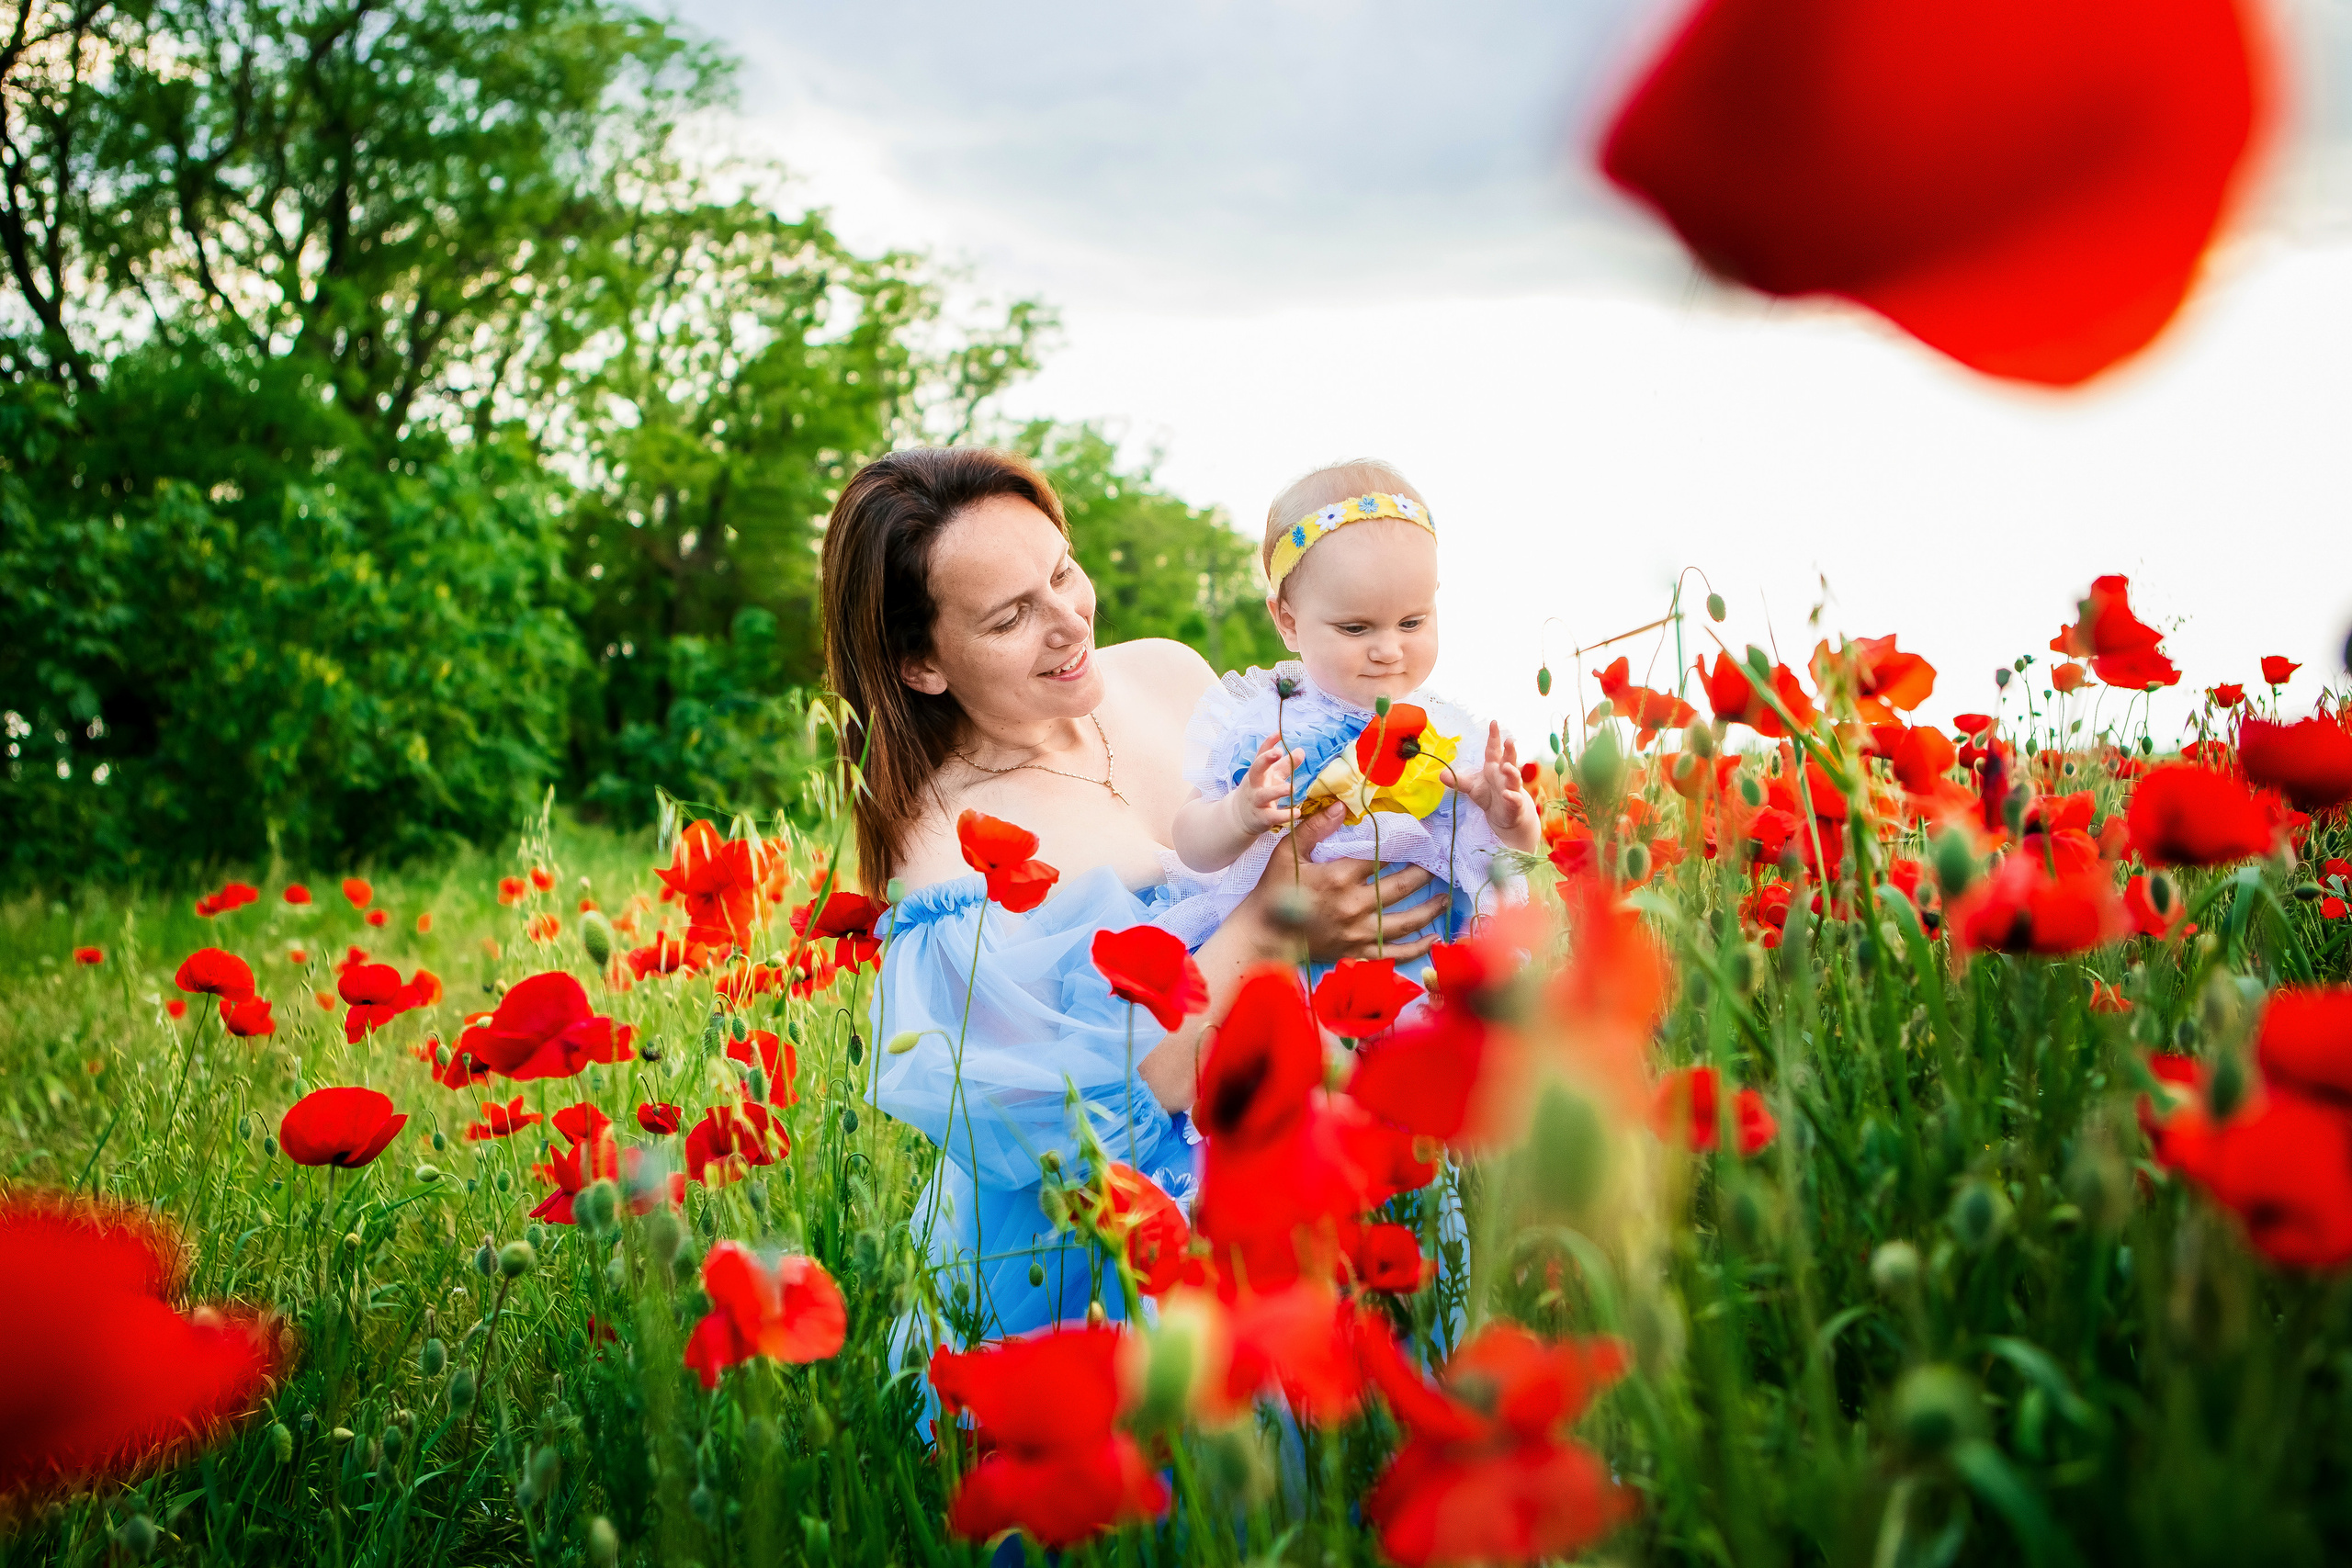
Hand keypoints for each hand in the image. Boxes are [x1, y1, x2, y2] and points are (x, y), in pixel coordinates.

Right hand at [1227, 734, 1302, 838]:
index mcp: (1258, 772)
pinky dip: (1283, 815)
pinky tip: (1296, 812)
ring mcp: (1256, 801)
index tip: (1278, 733)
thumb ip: (1286, 764)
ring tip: (1291, 788)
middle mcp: (1254, 784)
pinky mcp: (1261, 817)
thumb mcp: (1271, 776)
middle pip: (1256, 769)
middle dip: (1265, 760)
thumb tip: (1300, 750)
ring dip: (1277, 791)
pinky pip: (1272, 816)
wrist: (1240, 816)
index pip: (1261, 754)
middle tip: (1278, 752)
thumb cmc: (1259, 791)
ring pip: (1264, 794)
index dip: (1268, 743)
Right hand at [1252, 804, 1452, 962]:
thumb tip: (1341, 805)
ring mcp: (1358, 933)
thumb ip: (1315, 828)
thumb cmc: (1274, 891)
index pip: (1381, 857)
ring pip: (1404, 921)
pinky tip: (1434, 938)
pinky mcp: (1357, 953)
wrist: (1264, 935)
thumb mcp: (1288, 853)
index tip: (1420, 837)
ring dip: (1428, 909)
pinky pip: (1394, 954)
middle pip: (1399, 887)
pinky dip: (1417, 949)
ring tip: (1444, 897)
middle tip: (1438, 863)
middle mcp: (1354, 906)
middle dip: (1422, 873)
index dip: (1403, 845)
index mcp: (1339, 877)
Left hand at [1442, 721, 1541, 852]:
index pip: (1493, 749)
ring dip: (1512, 772)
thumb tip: (1440, 774)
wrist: (1503, 816)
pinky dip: (1512, 796)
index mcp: (1494, 767)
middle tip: (1509, 740)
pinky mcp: (1515, 803)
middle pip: (1509, 760)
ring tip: (1507, 767)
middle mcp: (1504, 775)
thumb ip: (1458, 780)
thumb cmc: (1490, 796)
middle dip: (1510, 750)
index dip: (1494, 737)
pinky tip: (1506, 794)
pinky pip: (1514, 799)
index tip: (1493, 723)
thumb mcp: (1471, 787)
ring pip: (1514, 778)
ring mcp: (1512, 788)